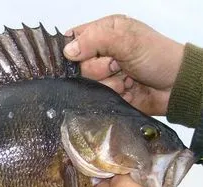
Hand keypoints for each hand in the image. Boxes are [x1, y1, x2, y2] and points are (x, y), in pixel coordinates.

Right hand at [64, 15, 183, 115]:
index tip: (91, 55)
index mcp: (103, 32)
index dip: (75, 50)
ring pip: (86, 83)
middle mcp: (99, 53)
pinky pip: (95, 97)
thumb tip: (68, 52)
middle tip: (118, 66)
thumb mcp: (127, 40)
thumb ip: (96, 40)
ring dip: (109, 83)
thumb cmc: (156, 56)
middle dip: (99, 68)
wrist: (175, 87)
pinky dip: (113, 95)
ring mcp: (101, 75)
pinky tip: (126, 90)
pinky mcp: (105, 93)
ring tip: (127, 79)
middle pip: (77, 65)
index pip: (73, 39)